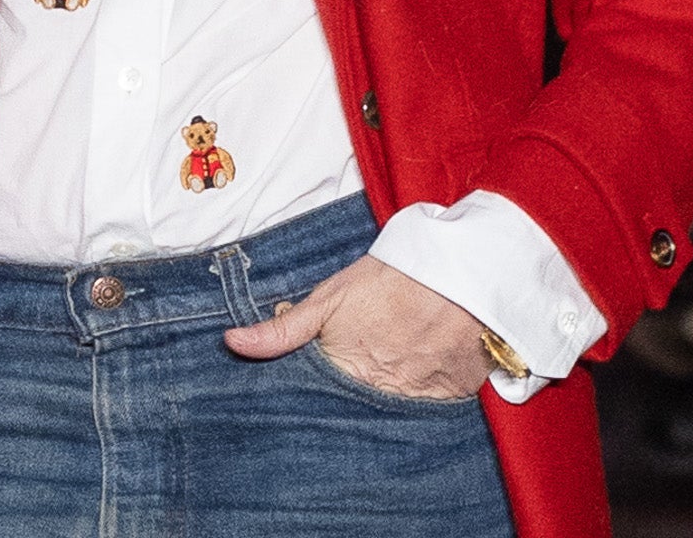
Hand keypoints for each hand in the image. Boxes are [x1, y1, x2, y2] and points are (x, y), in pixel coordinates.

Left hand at [223, 252, 490, 399]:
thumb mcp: (331, 297)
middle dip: (338, 418)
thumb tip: (231, 343)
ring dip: (376, 416)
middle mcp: (379, 397)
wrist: (460, 270)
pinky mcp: (449, 403)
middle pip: (349, 420)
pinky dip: (414, 411)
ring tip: (373, 400)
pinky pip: (424, 419)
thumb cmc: (390, 278)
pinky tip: (408, 397)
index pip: (314, 407)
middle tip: (341, 400)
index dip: (305, 407)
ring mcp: (416, 404)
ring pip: (385, 423)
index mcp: (346, 373)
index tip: (295, 411)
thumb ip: (283, 329)